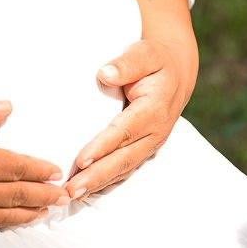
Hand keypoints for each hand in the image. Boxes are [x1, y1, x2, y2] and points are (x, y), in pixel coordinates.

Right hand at [0, 95, 69, 226]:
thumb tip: (6, 107)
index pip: (14, 166)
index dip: (37, 169)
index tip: (55, 171)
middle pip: (14, 194)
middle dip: (42, 195)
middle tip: (64, 196)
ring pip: (0, 214)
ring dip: (27, 213)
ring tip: (44, 212)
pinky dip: (1, 223)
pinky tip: (6, 220)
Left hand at [64, 37, 197, 200]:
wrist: (176, 71)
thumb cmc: (156, 60)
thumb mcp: (144, 53)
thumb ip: (126, 63)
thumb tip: (104, 73)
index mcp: (154, 109)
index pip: (123, 130)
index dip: (102, 146)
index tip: (81, 159)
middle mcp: (154, 132)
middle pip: (122, 158)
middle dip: (96, 176)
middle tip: (70, 190)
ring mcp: (150, 144)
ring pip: (123, 168)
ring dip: (99, 183)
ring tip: (73, 194)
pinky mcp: (144, 148)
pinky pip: (125, 168)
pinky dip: (107, 181)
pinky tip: (88, 189)